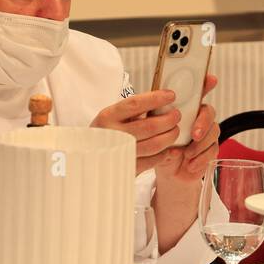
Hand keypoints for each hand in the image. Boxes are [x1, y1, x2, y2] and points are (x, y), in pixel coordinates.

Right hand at [91, 73, 219, 177]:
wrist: (86, 160)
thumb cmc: (105, 133)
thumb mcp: (112, 117)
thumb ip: (133, 109)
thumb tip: (161, 98)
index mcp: (108, 117)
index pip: (136, 104)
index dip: (156, 98)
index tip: (171, 95)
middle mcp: (113, 134)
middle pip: (150, 126)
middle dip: (169, 119)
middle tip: (176, 115)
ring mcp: (120, 153)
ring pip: (154, 145)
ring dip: (170, 136)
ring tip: (175, 130)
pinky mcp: (127, 168)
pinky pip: (152, 161)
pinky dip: (164, 153)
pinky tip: (168, 147)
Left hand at [151, 74, 220, 183]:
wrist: (167, 169)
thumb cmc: (160, 145)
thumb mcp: (154, 130)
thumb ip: (157, 117)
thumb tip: (155, 105)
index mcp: (185, 109)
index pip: (198, 92)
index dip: (205, 84)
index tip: (210, 79)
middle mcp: (198, 118)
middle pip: (209, 112)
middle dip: (203, 123)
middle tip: (194, 134)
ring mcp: (206, 133)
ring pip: (213, 132)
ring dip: (200, 145)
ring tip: (187, 154)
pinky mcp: (211, 149)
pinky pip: (213, 150)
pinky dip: (201, 158)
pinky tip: (190, 164)